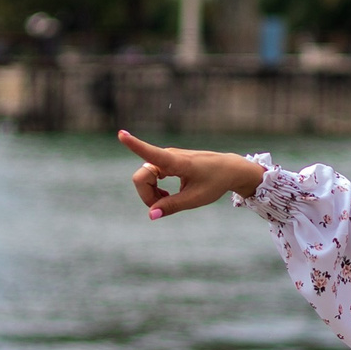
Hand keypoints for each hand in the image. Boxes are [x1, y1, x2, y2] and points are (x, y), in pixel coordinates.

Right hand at [117, 131, 263, 217]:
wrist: (228, 169)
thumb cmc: (214, 182)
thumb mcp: (195, 199)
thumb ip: (171, 206)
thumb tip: (151, 216)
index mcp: (177, 163)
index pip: (152, 154)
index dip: (134, 145)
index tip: (121, 134)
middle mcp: (168, 156)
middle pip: (142, 177)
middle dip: (146, 195)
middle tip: (163, 206)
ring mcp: (166, 158)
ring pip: (144, 178)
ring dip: (151, 193)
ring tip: (168, 199)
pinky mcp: (166, 162)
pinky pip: (149, 176)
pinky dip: (154, 189)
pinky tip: (166, 195)